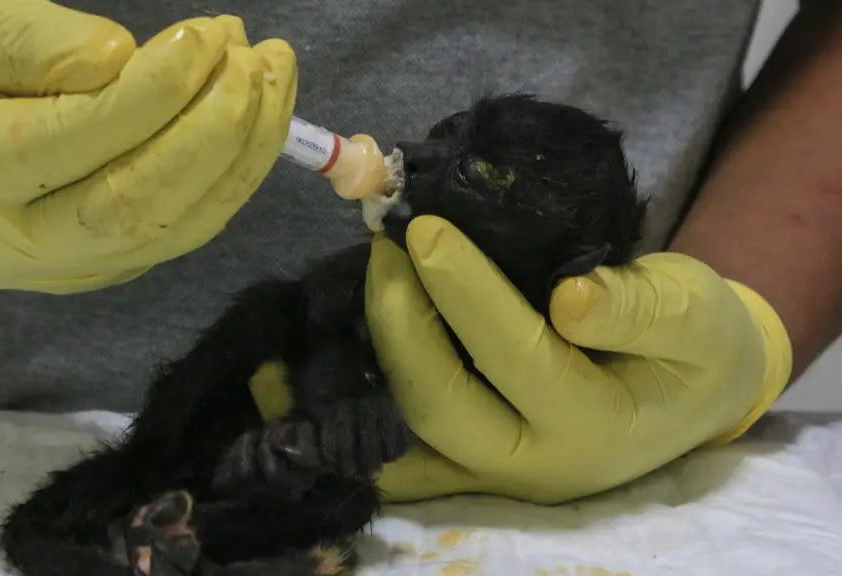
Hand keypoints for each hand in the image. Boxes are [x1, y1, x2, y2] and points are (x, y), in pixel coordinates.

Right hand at [0, 0, 295, 292]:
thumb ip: (28, 39)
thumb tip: (122, 59)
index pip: (72, 141)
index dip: (152, 92)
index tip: (206, 37)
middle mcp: (13, 245)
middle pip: (133, 205)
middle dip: (212, 129)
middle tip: (254, 58)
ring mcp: (68, 269)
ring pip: (175, 224)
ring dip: (243, 149)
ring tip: (274, 75)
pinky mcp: (113, 268)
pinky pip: (189, 228)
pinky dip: (238, 172)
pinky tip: (263, 115)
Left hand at [364, 215, 792, 504]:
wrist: (691, 397)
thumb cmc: (695, 346)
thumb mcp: (696, 315)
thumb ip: (642, 310)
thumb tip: (569, 299)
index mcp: (598, 427)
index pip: (517, 354)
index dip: (465, 289)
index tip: (424, 227)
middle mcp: (535, 464)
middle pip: (440, 406)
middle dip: (399, 322)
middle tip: (385, 246)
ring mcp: (493, 473)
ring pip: (404, 432)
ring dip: (373, 355)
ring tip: (373, 275)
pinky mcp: (468, 463)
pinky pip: (400, 442)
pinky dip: (366, 394)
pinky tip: (353, 331)